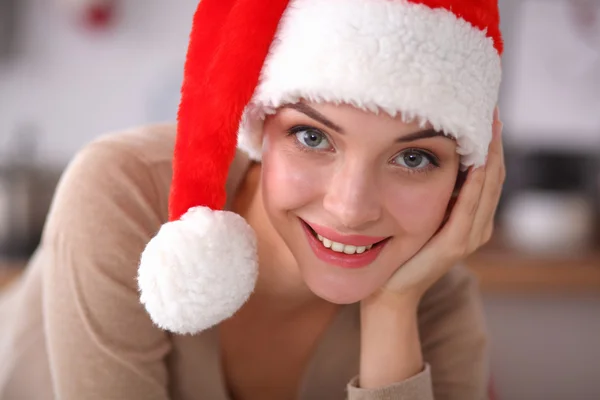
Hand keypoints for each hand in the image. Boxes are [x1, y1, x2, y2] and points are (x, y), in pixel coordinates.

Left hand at [369, 108, 504, 307]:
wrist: (392, 288)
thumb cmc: (403, 248)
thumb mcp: (422, 212)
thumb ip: (435, 190)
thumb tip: (430, 149)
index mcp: (473, 216)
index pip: (489, 171)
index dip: (491, 142)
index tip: (484, 110)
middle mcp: (478, 224)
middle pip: (494, 174)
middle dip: (494, 141)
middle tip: (490, 107)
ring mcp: (470, 235)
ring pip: (488, 187)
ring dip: (490, 155)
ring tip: (488, 124)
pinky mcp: (455, 244)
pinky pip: (468, 208)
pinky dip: (475, 184)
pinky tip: (477, 162)